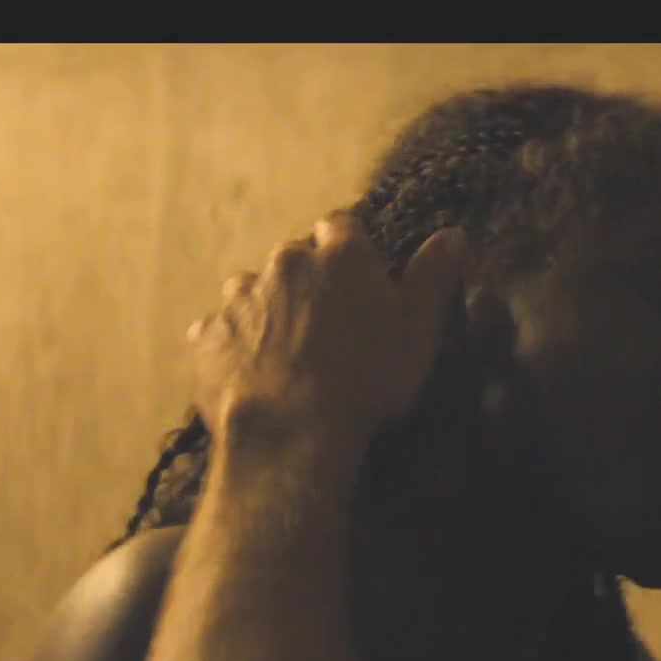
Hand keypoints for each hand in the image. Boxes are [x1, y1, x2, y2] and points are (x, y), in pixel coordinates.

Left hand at [187, 212, 468, 445]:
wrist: (292, 431)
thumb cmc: (367, 380)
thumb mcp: (417, 332)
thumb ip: (432, 278)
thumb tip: (454, 234)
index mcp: (340, 255)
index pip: (341, 228)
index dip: (348, 253)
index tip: (355, 281)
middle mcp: (285, 262)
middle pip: (294, 260)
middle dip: (305, 284)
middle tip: (323, 329)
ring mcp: (239, 298)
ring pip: (252, 293)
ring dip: (266, 313)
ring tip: (283, 356)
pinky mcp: (206, 336)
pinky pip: (218, 333)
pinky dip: (233, 347)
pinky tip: (250, 377)